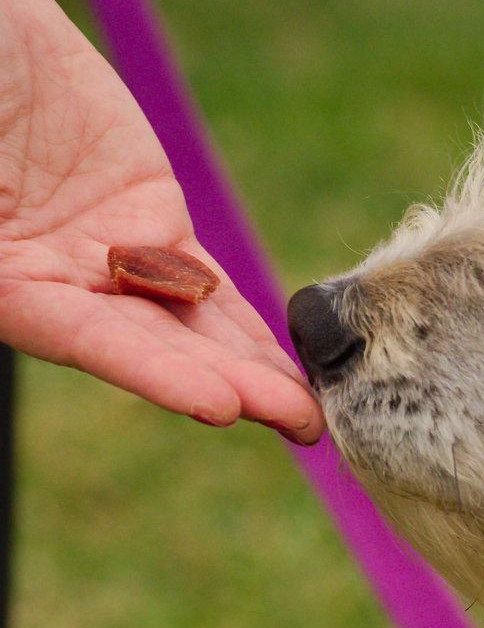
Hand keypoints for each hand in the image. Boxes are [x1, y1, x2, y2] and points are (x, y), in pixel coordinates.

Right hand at [0, 0, 321, 439]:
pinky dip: (243, 323)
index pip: (80, 338)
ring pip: (184, 323)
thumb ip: (5, 206)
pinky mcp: (147, 218)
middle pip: (144, 345)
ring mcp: (101, 254)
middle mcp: (48, 282)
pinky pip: (202, 280)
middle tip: (298, 421)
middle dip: (222, 384)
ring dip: (247, 370)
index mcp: (1, 277)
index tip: (218, 404)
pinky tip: (291, 365)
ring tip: (309, 413)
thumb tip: (64, 257)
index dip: (150, 372)